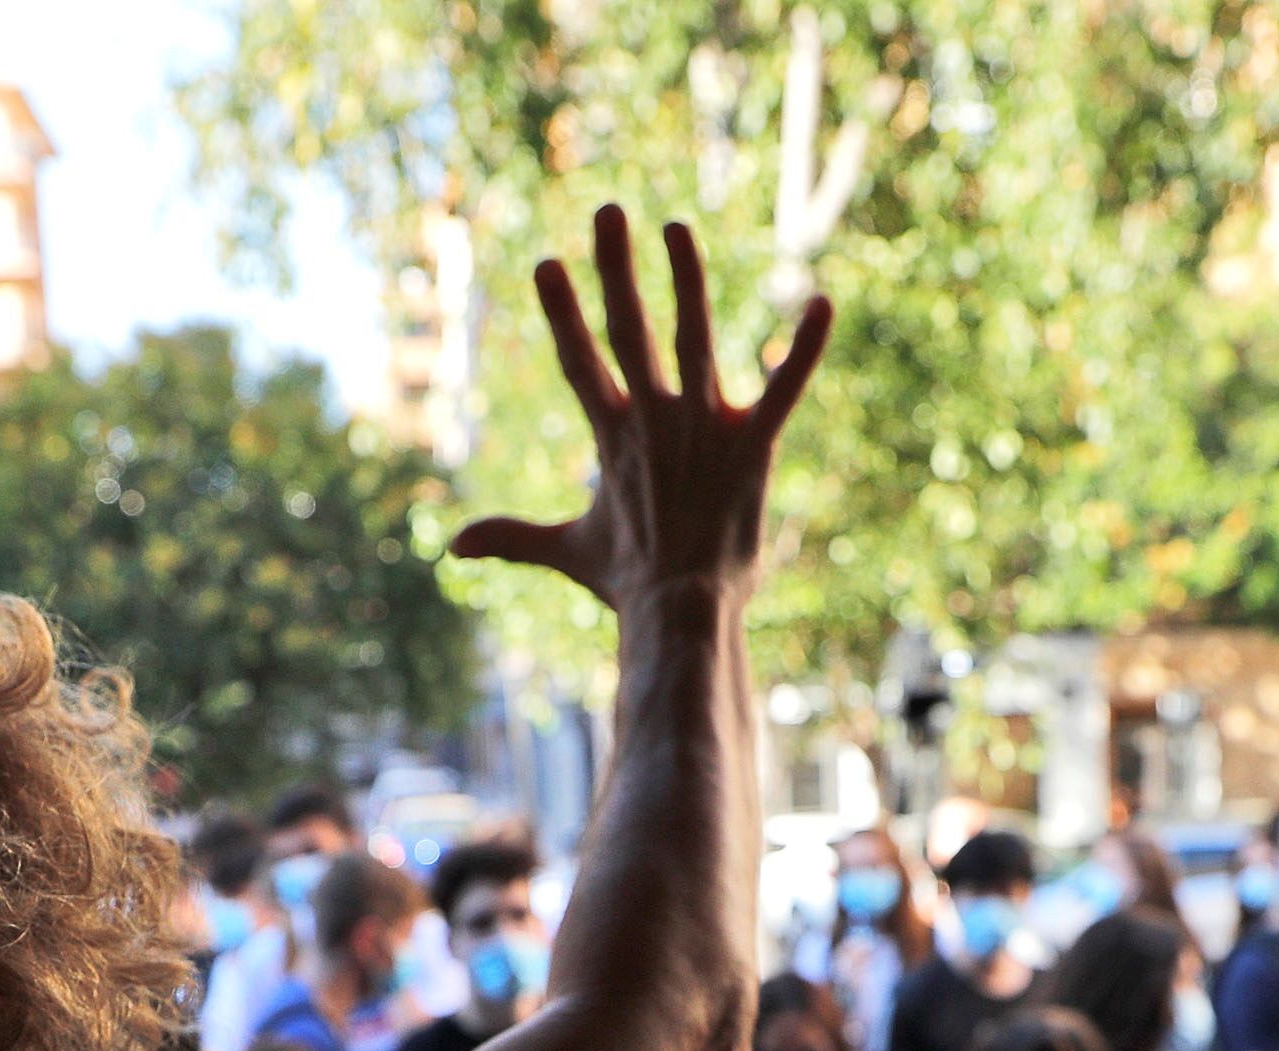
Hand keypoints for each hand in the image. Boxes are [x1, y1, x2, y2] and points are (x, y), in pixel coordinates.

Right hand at [452, 205, 832, 613]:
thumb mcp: (565, 552)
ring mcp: (704, 427)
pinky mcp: (752, 447)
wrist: (680, 610)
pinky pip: (784, 388)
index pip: (580, 361)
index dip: (562, 311)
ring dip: (687, 280)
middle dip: (616, 268)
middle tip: (609, 211)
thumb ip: (513, 537)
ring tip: (677, 230)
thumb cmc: (627, 584)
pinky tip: (823, 303)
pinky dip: (804, 348)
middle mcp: (653, 419)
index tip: (548, 263)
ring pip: (696, 337)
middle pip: (630, 329)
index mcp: (610, 436)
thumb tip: (454, 545)